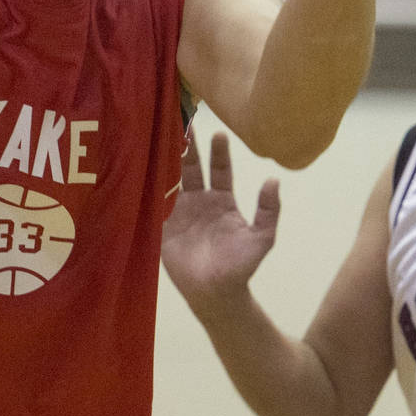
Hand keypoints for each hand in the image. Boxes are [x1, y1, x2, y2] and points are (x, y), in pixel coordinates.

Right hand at [162, 131, 279, 317]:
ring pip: (170, 180)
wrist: (215, 294)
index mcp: (222, 200)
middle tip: (184, 121)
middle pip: (192, 167)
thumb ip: (269, 211)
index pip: (220, 169)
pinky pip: (154, 202)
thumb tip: (274, 179)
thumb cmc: (241, 267)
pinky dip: (148, 186)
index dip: (219, 152)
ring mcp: (179, 212)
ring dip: (165, 160)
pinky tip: (141, 168)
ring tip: (157, 138)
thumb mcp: (261, 238)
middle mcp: (199, 201)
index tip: (218, 132)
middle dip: (188, 146)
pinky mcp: (162, 226)